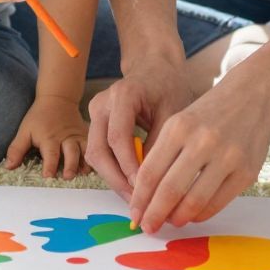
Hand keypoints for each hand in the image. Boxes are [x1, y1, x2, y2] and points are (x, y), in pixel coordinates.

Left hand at [6, 99, 87, 178]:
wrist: (58, 98)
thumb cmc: (39, 117)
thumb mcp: (25, 131)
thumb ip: (17, 149)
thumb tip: (8, 168)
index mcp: (49, 138)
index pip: (50, 153)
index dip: (49, 165)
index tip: (48, 176)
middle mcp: (66, 138)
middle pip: (71, 152)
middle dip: (70, 165)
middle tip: (68, 177)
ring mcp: (78, 136)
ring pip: (85, 150)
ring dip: (85, 162)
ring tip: (84, 173)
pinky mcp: (86, 135)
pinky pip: (93, 145)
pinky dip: (94, 155)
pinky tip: (94, 166)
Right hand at [84, 48, 192, 199]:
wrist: (155, 67)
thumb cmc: (169, 87)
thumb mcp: (174, 114)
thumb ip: (161, 146)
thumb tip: (153, 185)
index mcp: (123, 95)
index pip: (118, 138)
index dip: (128, 168)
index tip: (143, 191)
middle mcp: (102, 103)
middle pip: (99, 150)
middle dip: (117, 180)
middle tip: (136, 203)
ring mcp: (95, 111)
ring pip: (95, 154)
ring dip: (112, 178)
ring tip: (134, 198)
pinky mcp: (95, 121)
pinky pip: (99, 151)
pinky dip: (113, 169)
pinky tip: (130, 184)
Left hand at [127, 65, 269, 233]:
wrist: (254, 96)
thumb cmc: (209, 113)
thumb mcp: (180, 122)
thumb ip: (162, 155)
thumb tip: (146, 196)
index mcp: (179, 127)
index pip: (150, 172)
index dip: (139, 199)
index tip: (134, 214)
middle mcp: (202, 142)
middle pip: (169, 190)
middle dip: (154, 214)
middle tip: (147, 227)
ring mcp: (227, 157)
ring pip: (194, 201)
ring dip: (178, 218)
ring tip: (171, 222)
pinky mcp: (246, 172)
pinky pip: (217, 203)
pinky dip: (201, 214)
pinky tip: (192, 214)